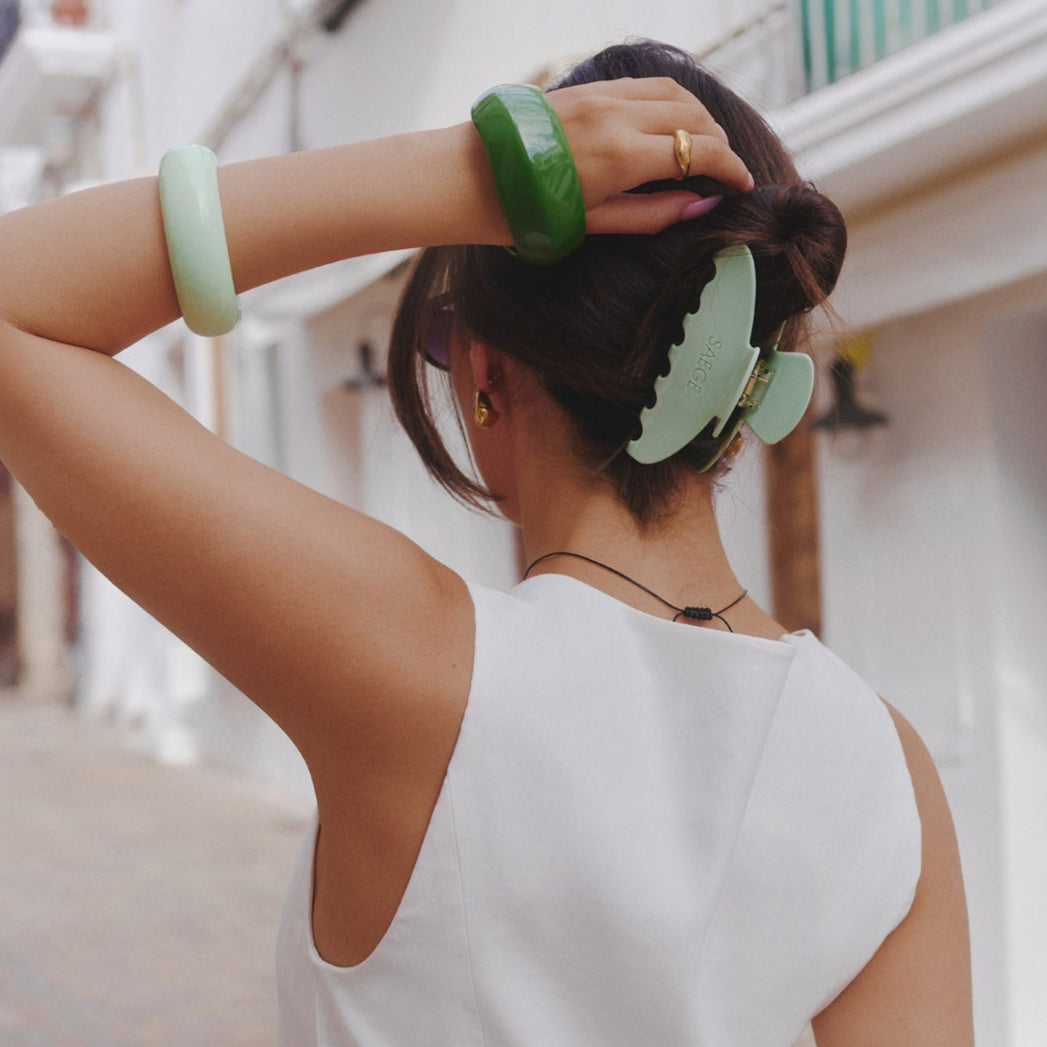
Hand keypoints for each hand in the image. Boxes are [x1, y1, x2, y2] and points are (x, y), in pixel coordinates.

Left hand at [545, 76, 753, 234]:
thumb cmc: (529, 211)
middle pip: (692, 116)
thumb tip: (701, 204)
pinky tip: (671, 123)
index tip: (743, 185)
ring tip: (703, 145)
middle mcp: (617, 116)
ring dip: (698, 116)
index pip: (697, 151)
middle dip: (718, 141)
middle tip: (726, 169)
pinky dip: (669, 102)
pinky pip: (644, 85)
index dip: (730, 168)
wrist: (472, 177)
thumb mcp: (596, 224)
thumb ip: (653, 214)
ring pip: (672, 92)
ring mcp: (601, 95)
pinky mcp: (587, 87)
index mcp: (621, 155)